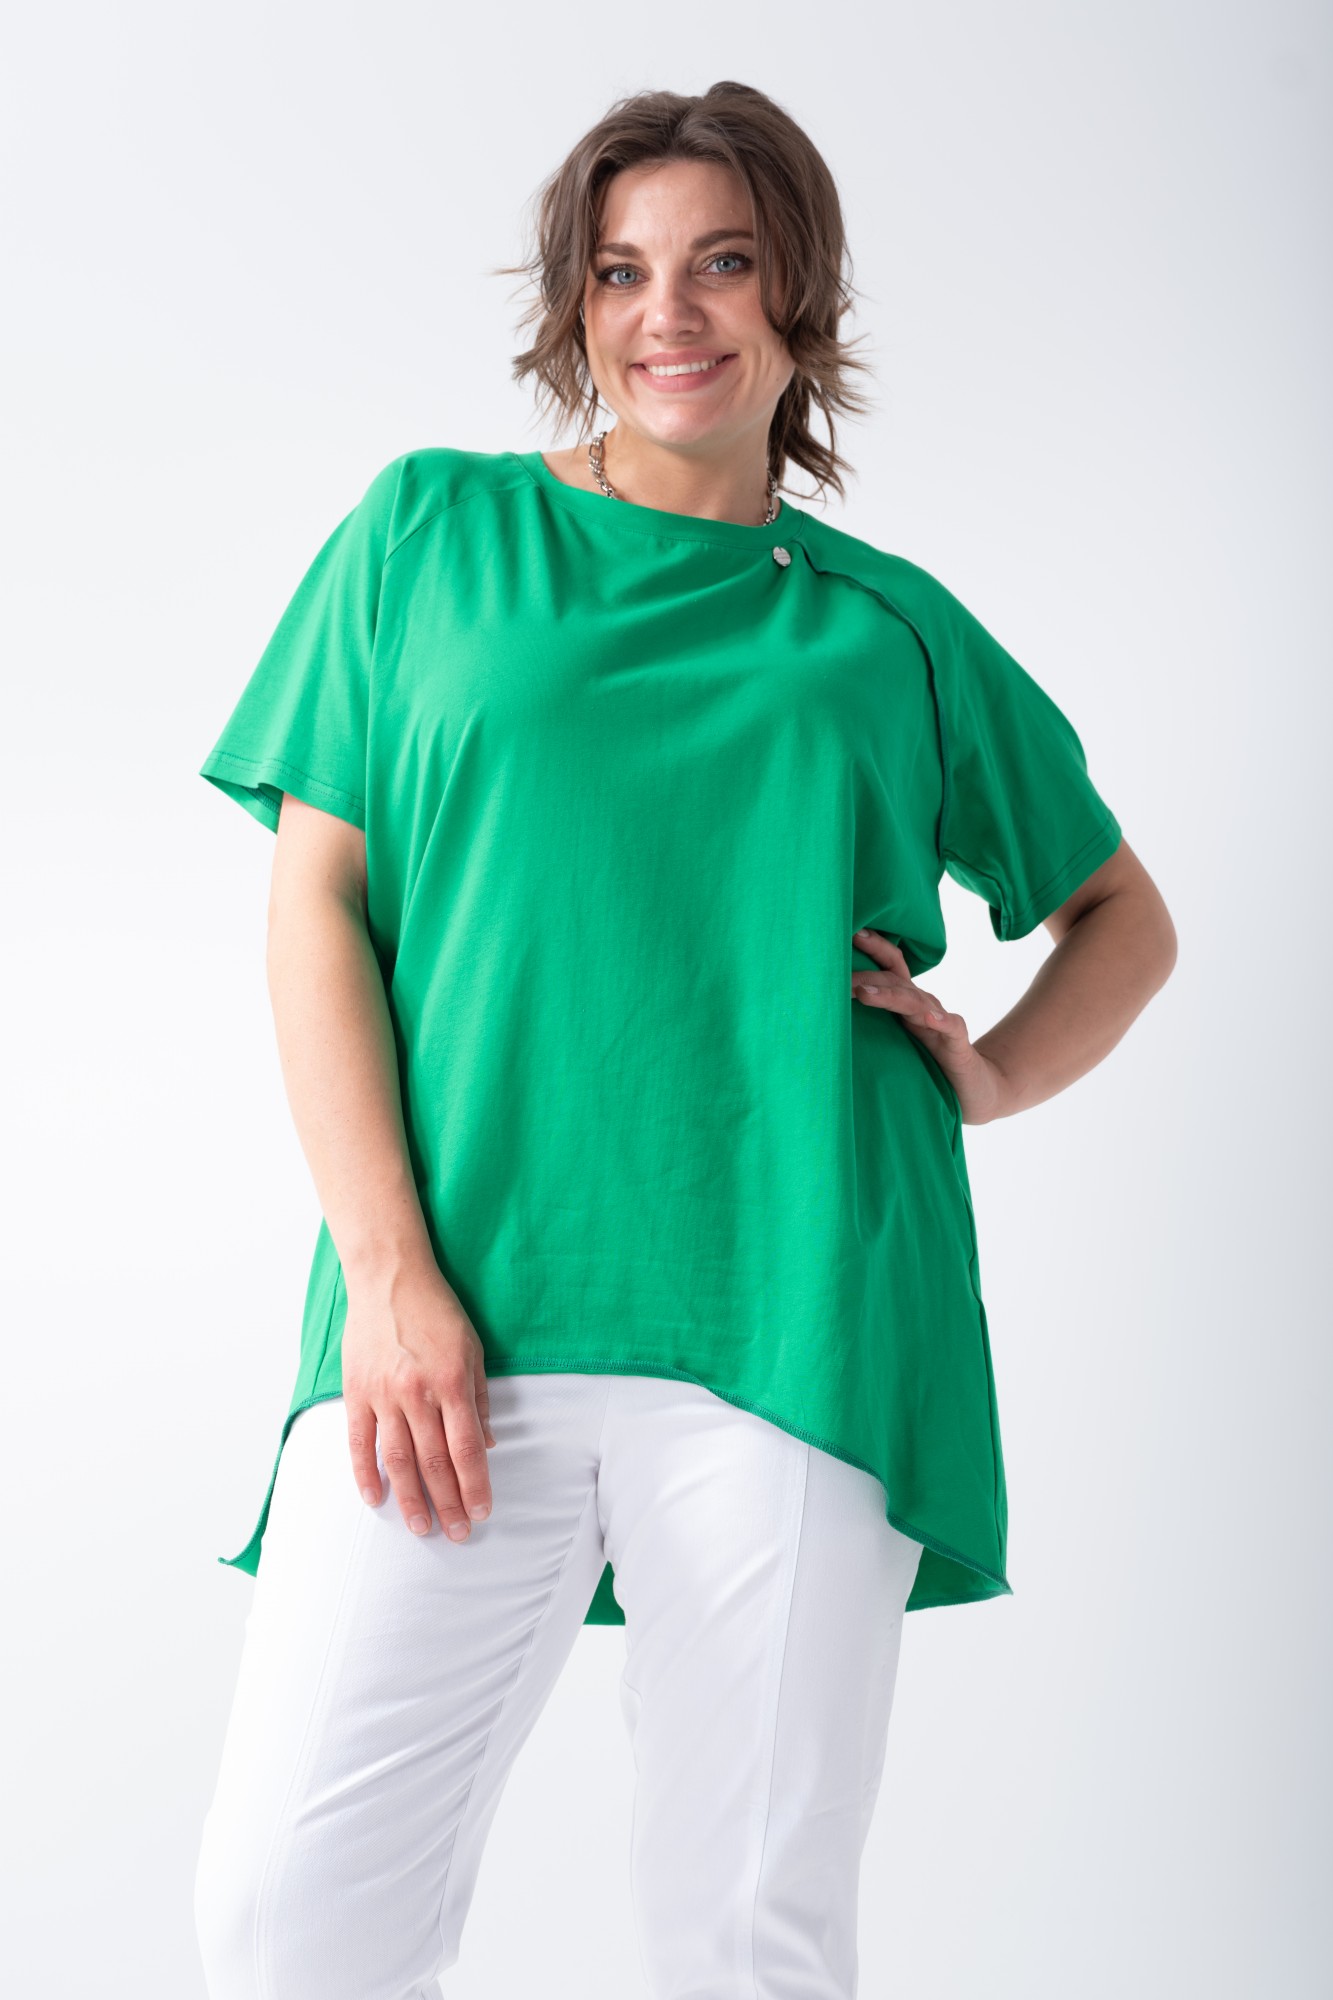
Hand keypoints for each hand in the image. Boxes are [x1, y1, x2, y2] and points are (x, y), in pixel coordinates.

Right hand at [340, 1258, 496, 1541]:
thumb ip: (481, 1398)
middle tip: (457, 1534)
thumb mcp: (472, 1348)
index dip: (475, 1485)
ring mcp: (383, 1395)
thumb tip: (488, 1444)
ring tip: (421, 1527)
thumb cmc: (437, 1311)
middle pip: (434, 1462)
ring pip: (397, 1460)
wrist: (389, 1278)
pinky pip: (359, 1442)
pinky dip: (365, 1473)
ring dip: (410, 1499)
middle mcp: (418, 1394)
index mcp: (452, 1383)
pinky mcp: (356, 1392)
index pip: (467, 1448)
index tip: (482, 1512)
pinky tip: (375, 1499)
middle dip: (448, 1503)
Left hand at [850, 928, 1006, 1125]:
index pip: (892, 967)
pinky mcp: (957, 1045)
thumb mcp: (895, 1041)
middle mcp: (924, 1006)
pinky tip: (930, 1017)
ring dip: (890, 995)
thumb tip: (830, 1012)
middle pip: (896, 983)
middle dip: (867, 977)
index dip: (875, 948)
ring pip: (915, 1003)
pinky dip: (940, 1021)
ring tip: (866, 994)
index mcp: (908, 1003)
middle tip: (839, 979)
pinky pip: (950, 1028)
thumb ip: (871, 1026)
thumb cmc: (928, 1063)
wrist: (972, 1089)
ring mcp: (941, 1023)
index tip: (851, 933)